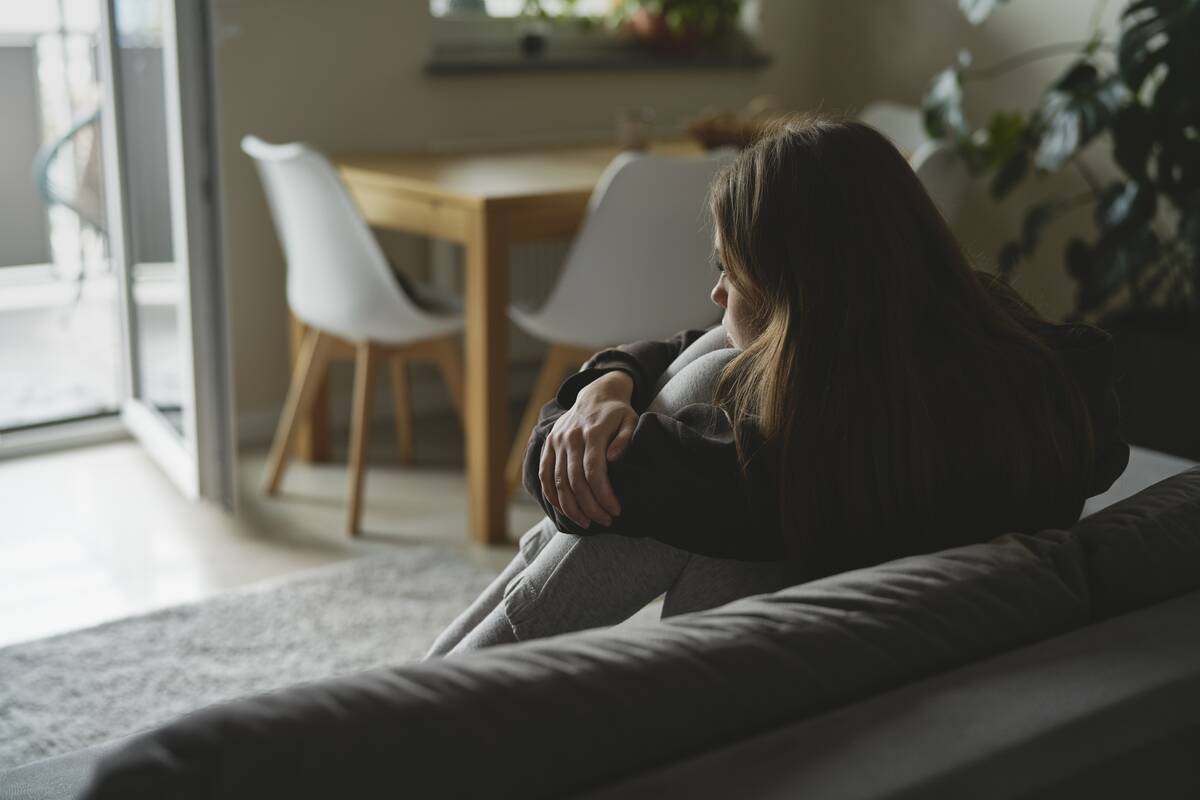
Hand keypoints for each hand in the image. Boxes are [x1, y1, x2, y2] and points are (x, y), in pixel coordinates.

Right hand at [539, 371, 637, 528]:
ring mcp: (556, 441)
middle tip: (605, 521)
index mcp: (592, 432)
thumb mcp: (630, 420)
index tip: (615, 511)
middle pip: (575, 481)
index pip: (594, 472)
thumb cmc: (617, 413)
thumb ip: (625, 439)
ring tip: (586, 523)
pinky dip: (552, 496)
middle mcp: (570, 437)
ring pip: (558, 482)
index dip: (603, 495)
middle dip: (590, 507)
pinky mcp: (548, 445)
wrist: (595, 394)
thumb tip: (614, 459)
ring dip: (571, 507)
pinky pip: (545, 475)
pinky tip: (564, 510)